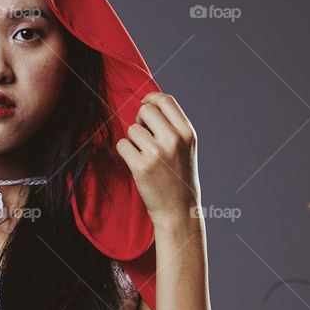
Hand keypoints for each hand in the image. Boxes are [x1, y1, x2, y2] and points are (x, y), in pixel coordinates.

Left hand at [115, 92, 199, 226]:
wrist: (179, 211)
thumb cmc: (179, 178)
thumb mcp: (186, 148)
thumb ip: (172, 127)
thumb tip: (146, 106)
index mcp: (187, 133)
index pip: (165, 100)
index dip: (150, 98)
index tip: (144, 104)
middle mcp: (174, 140)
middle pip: (145, 110)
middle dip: (139, 120)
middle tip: (143, 136)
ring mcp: (157, 153)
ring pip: (132, 129)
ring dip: (133, 140)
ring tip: (144, 155)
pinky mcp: (141, 167)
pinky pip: (122, 145)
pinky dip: (125, 152)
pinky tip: (135, 163)